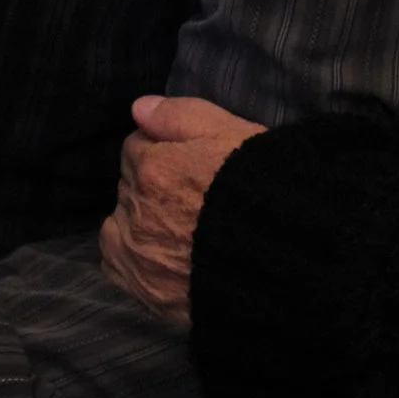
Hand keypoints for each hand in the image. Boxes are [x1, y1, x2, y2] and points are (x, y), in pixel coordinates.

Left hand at [100, 95, 265, 326]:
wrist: (282, 256)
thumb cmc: (261, 186)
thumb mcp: (230, 132)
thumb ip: (180, 115)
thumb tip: (138, 108)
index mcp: (154, 168)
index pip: (137, 146)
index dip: (164, 149)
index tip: (188, 161)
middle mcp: (138, 210)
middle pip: (130, 184)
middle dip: (152, 184)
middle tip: (190, 195)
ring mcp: (138, 253)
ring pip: (119, 224)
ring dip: (137, 220)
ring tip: (175, 228)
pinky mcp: (145, 289)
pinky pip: (116, 266)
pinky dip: (130, 257)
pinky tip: (158, 255)